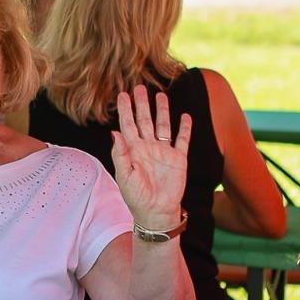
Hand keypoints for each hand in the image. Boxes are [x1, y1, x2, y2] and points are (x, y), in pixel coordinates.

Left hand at [109, 85, 191, 227]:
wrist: (156, 212)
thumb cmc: (136, 197)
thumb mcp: (124, 175)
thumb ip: (120, 154)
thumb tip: (113, 132)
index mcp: (133, 150)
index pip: (128, 125)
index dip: (125, 110)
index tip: (121, 95)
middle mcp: (148, 148)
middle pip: (145, 120)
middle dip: (142, 104)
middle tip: (139, 87)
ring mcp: (164, 152)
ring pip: (163, 126)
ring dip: (162, 111)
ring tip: (161, 95)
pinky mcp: (179, 159)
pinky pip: (182, 140)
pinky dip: (185, 128)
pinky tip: (185, 116)